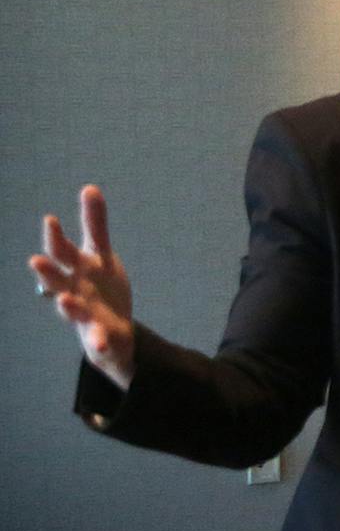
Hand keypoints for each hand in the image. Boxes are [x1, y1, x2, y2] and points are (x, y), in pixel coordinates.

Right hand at [28, 185, 135, 389]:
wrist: (111, 329)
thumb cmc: (99, 285)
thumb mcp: (101, 254)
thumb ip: (95, 224)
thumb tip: (90, 187)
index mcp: (76, 268)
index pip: (62, 250)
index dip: (55, 236)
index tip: (51, 219)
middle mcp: (72, 289)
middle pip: (57, 279)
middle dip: (47, 271)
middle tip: (36, 260)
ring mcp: (83, 313)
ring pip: (71, 309)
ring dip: (67, 305)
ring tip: (64, 300)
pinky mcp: (98, 333)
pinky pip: (96, 339)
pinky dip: (97, 341)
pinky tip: (101, 344)